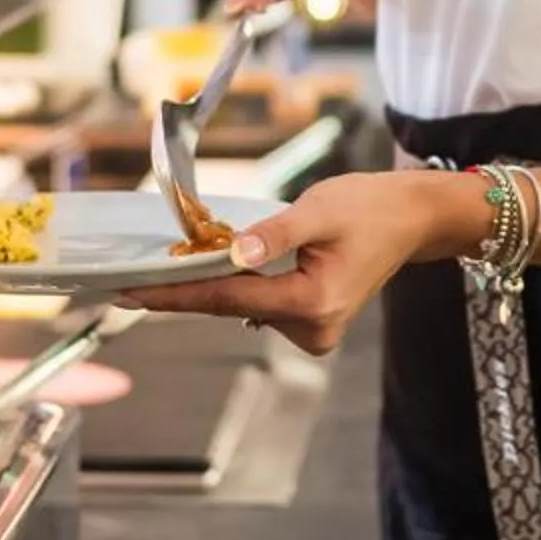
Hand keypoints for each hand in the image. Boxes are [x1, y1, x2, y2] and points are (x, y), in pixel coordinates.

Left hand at [117, 170, 474, 355]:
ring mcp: (313, 333)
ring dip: (217, 281)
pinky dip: (239, 285)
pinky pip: (260, 305)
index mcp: (313, 303)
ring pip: (243, 306)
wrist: (412, 219)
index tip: (128, 294)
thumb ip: (274, 233)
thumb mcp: (320, 209)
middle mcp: (312, 330)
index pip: (227, 298)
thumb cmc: (370, 206)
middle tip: (134, 276)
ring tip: (188, 257)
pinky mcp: (311, 326)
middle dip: (186, 287)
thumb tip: (233, 253)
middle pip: (229, 306)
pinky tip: (225, 264)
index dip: (174, 294)